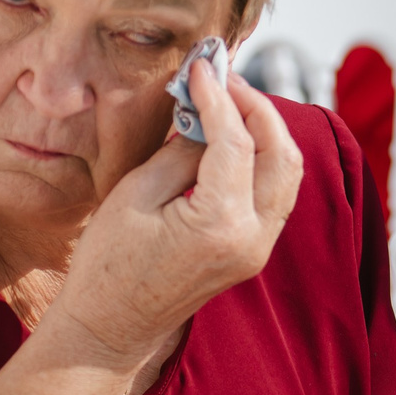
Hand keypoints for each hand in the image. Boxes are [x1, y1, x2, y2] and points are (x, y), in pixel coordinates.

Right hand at [50, 67, 303, 364]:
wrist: (109, 327)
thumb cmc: (108, 265)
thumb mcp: (136, 194)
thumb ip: (180, 149)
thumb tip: (205, 111)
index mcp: (221, 225)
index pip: (237, 142)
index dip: (219, 96)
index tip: (202, 67)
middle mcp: (252, 238)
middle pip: (282, 154)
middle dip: (257, 107)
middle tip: (224, 78)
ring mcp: (258, 249)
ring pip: (287, 172)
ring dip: (266, 130)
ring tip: (228, 100)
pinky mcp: (253, 251)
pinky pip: (275, 192)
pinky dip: (263, 156)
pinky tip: (232, 135)